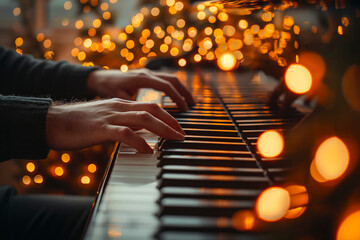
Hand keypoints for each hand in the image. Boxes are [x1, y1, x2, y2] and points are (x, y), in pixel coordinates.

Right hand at [46, 98, 184, 152]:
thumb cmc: (79, 123)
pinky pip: (124, 133)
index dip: (168, 115)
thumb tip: (139, 136)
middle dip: (171, 120)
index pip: (150, 106)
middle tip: (183, 134)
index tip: (178, 127)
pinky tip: (148, 150)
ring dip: (163, 128)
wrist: (53, 121)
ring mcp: (110, 116)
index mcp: (120, 104)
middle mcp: (118, 107)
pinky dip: (139, 141)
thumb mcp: (105, 120)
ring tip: (175, 139)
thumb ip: (122, 124)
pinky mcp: (100, 128)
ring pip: (143, 118)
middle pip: (152, 108)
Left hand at [87, 68, 194, 109]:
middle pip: (173, 80)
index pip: (166, 87)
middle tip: (192, 105)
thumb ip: (133, 105)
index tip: (185, 109)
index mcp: (142, 78)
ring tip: (188, 102)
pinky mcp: (147, 76)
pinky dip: (173, 88)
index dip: (177, 98)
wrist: (100, 77)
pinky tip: (176, 97)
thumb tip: (144, 118)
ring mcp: (148, 73)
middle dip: (184, 92)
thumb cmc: (108, 87)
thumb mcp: (119, 98)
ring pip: (170, 78)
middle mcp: (147, 73)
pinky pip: (165, 80)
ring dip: (181, 89)